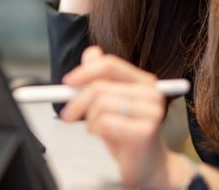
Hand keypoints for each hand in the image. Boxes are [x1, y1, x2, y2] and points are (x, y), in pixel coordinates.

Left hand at [60, 46, 175, 188]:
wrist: (148, 166)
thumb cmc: (127, 133)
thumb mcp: (110, 102)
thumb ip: (100, 78)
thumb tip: (91, 52)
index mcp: (143, 81)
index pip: (110, 64)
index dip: (85, 71)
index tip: (67, 82)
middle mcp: (151, 93)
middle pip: (100, 86)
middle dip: (77, 101)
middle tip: (67, 115)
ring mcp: (151, 112)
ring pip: (100, 104)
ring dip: (90, 120)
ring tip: (98, 129)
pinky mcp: (145, 131)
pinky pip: (104, 123)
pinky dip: (97, 131)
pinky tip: (106, 137)